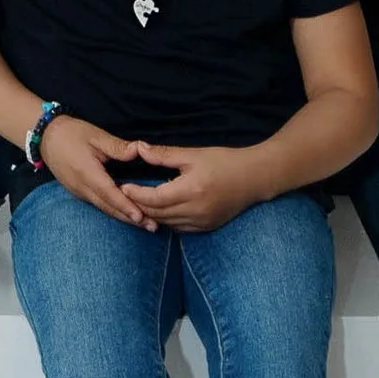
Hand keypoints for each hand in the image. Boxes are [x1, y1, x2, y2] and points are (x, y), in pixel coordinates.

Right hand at [39, 115, 160, 226]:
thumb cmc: (71, 133)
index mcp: (87, 173)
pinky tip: (126, 213)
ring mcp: (79, 192)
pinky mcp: (79, 192)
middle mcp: (82, 188)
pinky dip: (114, 210)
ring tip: (144, 224)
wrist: (45, 137)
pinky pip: (99, 204)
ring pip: (104, 208)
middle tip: (152, 227)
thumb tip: (138, 151)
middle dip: (130, 219)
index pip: (110, 193)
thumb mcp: (96, 136)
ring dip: (123, 217)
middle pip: (109, 207)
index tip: (141, 216)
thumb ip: (118, 147)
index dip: (125, 206)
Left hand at [114, 143, 263, 233]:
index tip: (124, 187)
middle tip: (126, 195)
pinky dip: (166, 220)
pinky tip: (160, 211)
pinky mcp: (206, 227)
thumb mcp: (194, 154)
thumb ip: (164, 154)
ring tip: (138, 203)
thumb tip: (139, 148)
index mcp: (191, 190)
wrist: (255, 178)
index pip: (154, 198)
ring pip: (165, 223)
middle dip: (138, 205)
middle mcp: (195, 211)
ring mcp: (201, 222)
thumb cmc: (225, 161)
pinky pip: (178, 228)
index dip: (136, 194)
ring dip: (150, 214)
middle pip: (156, 214)